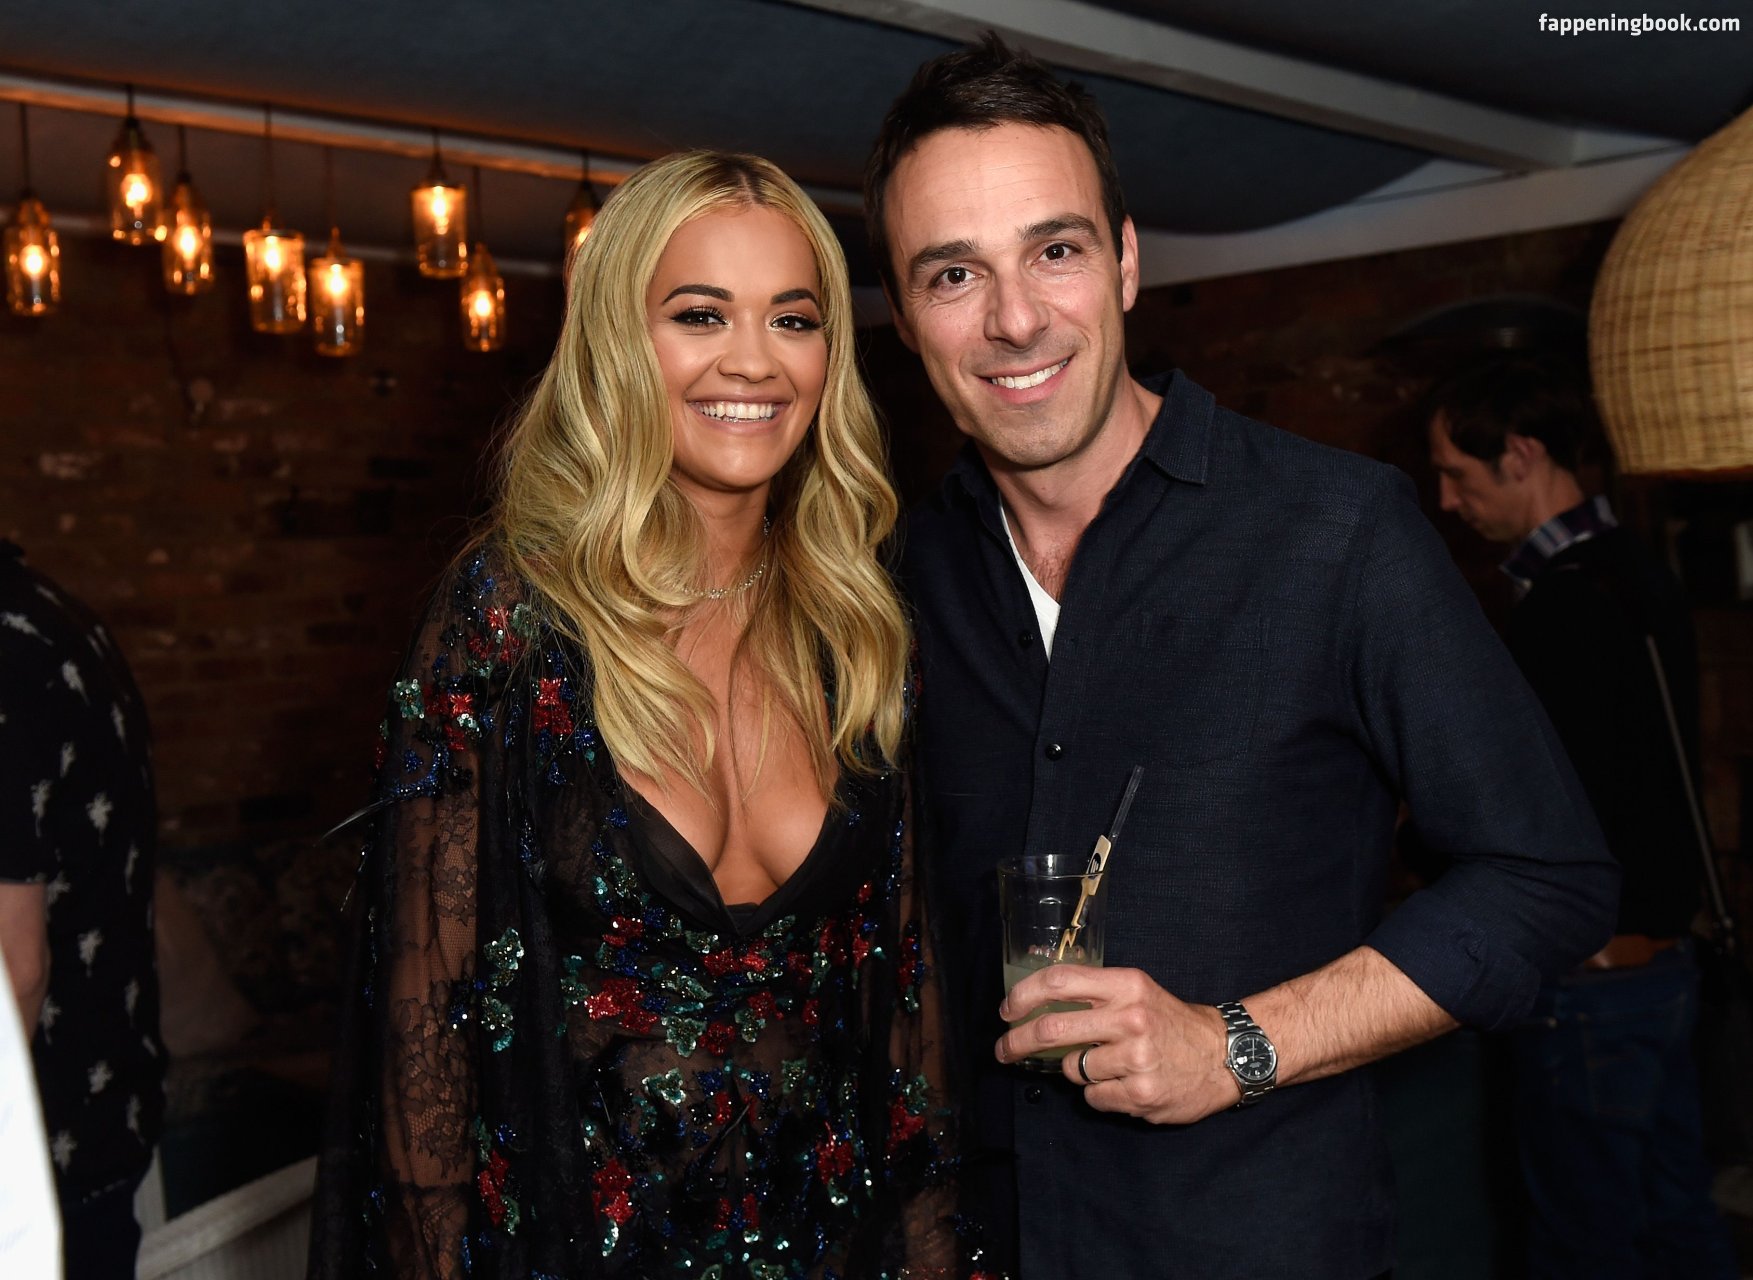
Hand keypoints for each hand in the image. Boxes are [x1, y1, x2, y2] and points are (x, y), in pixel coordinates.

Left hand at [996, 965, 1239, 1123]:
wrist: (1223, 1055)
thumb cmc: (1171, 1022)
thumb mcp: (1137, 992)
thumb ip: (1094, 996)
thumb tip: (1037, 1007)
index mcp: (1126, 985)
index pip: (1059, 981)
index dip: (1024, 995)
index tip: (1007, 1010)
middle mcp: (1130, 1018)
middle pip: (1051, 1028)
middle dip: (1017, 1042)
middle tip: (1004, 1050)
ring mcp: (1136, 1058)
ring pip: (1072, 1068)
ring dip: (1077, 1071)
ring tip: (1107, 1066)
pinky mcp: (1141, 1093)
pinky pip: (1092, 1097)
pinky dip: (1098, 1094)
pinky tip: (1123, 1084)